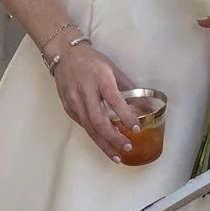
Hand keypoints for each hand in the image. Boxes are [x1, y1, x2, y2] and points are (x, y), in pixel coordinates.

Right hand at [50, 40, 140, 162]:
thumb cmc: (92, 61)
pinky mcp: (68, 108)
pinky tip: (104, 143)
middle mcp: (85, 91)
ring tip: (117, 156)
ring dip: (104, 144)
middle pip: (99, 121)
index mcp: (100, 78)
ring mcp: (74, 101)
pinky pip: (83, 125)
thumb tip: (146, 107)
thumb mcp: (113, 69)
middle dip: (114, 137)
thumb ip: (129, 89)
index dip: (125, 115)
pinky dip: (94, 136)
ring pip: (89, 128)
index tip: (136, 128)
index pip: (113, 100)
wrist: (64, 54)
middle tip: (127, 146)